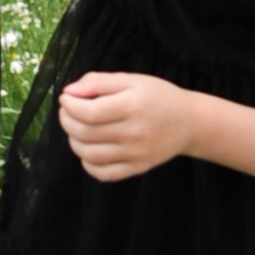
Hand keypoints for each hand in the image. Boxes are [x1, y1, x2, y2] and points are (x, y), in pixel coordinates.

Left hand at [58, 68, 193, 181]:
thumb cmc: (158, 97)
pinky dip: (87, 163)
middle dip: (67, 121)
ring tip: (76, 129)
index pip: (88, 112)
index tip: (65, 98)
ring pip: (90, 154)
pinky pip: (103, 173)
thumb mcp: (131, 80)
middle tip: (67, 111)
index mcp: (132, 106)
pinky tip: (89, 148)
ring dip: (74, 141)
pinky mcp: (138, 168)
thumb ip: (98, 82)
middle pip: (85, 133)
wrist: (189, 122)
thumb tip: (68, 92)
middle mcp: (135, 132)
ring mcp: (136, 154)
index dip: (69, 105)